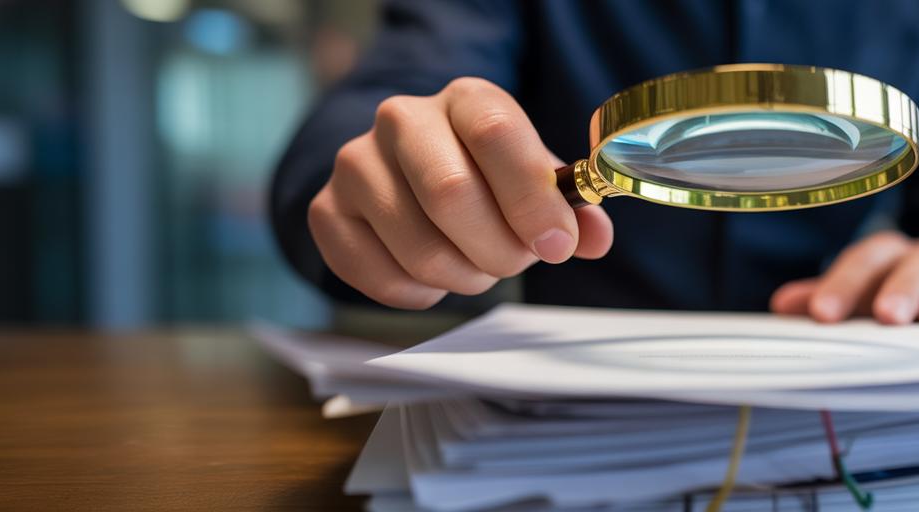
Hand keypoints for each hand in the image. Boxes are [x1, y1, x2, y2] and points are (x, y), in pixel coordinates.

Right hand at [308, 77, 613, 308]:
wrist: (409, 173)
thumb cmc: (485, 175)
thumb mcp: (534, 178)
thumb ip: (571, 206)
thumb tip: (590, 237)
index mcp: (466, 99)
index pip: (495, 132)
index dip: (531, 197)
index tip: (557, 243)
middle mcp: (402, 120)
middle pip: (450, 194)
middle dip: (499, 249)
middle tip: (517, 261)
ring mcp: (356, 165)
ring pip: (419, 248)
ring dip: (465, 276)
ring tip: (478, 265)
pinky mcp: (327, 213)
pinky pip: (382, 278)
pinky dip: (422, 293)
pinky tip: (436, 275)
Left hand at [769, 231, 918, 335]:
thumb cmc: (888, 298)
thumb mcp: (854, 298)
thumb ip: (821, 300)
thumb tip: (782, 305)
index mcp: (888, 255)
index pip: (867, 258)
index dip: (844, 283)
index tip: (824, 314)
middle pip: (918, 263)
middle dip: (903, 287)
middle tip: (887, 316)